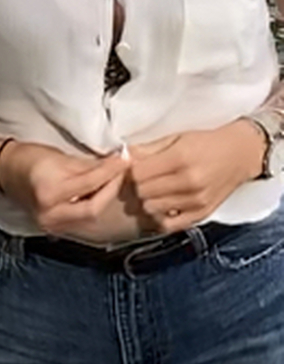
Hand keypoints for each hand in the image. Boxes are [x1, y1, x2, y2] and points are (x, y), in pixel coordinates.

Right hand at [0, 141, 128, 236]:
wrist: (5, 172)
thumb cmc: (29, 158)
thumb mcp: (59, 157)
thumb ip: (87, 165)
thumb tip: (114, 164)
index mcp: (49, 192)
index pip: (90, 183)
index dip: (111, 171)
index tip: (124, 160)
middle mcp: (49, 213)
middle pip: (93, 209)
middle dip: (111, 189)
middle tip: (121, 173)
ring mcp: (50, 224)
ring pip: (89, 217)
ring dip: (104, 199)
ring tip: (113, 182)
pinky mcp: (53, 228)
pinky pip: (81, 220)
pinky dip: (93, 206)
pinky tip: (99, 194)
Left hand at [129, 120, 265, 232]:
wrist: (240, 154)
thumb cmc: (206, 144)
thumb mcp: (176, 138)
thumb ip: (148, 149)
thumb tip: (122, 156)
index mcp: (180, 158)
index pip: (138, 174)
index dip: (131, 171)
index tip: (134, 168)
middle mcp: (189, 182)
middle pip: (142, 192)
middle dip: (138, 186)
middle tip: (143, 180)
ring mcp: (196, 201)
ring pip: (151, 209)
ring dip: (147, 201)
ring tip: (154, 191)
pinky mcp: (200, 214)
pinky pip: (168, 225)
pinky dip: (160, 217)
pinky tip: (163, 206)